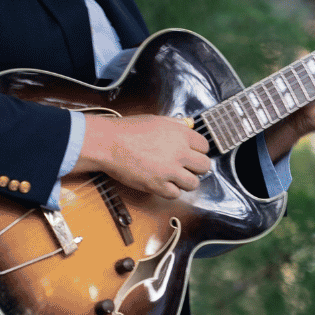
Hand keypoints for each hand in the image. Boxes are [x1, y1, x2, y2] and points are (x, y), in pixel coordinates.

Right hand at [75, 114, 212, 199]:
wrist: (109, 143)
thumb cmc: (128, 130)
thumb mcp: (156, 120)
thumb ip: (176, 124)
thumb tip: (188, 125)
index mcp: (181, 134)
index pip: (205, 146)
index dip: (198, 151)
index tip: (192, 154)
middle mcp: (179, 152)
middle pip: (204, 166)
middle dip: (197, 168)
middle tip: (187, 167)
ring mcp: (170, 170)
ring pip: (193, 183)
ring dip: (185, 182)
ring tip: (175, 177)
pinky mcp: (158, 185)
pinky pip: (175, 194)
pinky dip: (170, 191)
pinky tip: (163, 184)